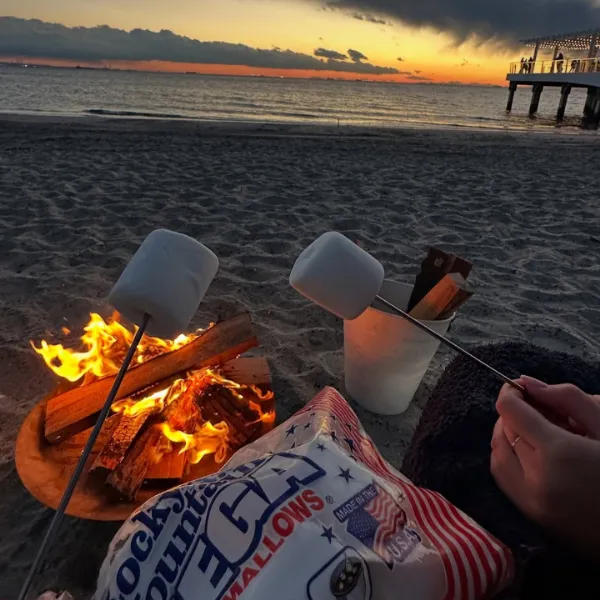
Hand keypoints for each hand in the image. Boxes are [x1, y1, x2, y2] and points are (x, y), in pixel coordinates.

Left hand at [491, 376, 599, 560]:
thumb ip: (568, 398)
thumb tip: (527, 383)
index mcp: (558, 453)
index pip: (511, 412)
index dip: (511, 393)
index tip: (519, 387)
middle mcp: (536, 479)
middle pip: (502, 432)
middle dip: (511, 414)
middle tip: (533, 408)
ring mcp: (532, 503)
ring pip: (496, 456)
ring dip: (505, 436)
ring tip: (530, 429)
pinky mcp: (534, 518)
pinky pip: (504, 480)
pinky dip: (507, 459)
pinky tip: (530, 453)